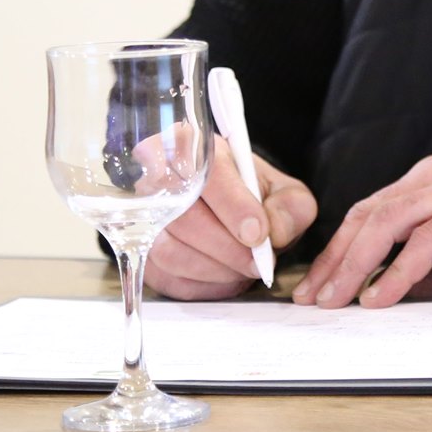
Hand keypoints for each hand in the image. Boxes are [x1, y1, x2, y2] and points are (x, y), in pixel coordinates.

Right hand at [142, 137, 316, 300]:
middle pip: (185, 217)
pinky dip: (202, 285)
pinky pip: (167, 278)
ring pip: (172, 252)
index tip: (258, 234)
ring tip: (244, 269)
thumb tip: (273, 231)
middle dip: (228, 248)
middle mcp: (159, 176)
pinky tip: (224, 277)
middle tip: (257, 262)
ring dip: (216, 270)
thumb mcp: (283, 192)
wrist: (226, 212)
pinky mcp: (141, 252)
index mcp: (194, 145)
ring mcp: (143, 216)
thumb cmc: (250, 196)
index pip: (207, 173)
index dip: (234, 207)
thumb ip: (290, 207)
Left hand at [293, 153, 431, 308]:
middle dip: (335, 259)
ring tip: (336, 301)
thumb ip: (426, 267)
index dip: (338, 249)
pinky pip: (425, 241)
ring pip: (388, 223)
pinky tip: (379, 297)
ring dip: (355, 266)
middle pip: (369, 214)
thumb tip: (382, 292)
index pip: (370, 211)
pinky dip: (397, 272)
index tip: (316, 285)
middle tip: (313, 298)